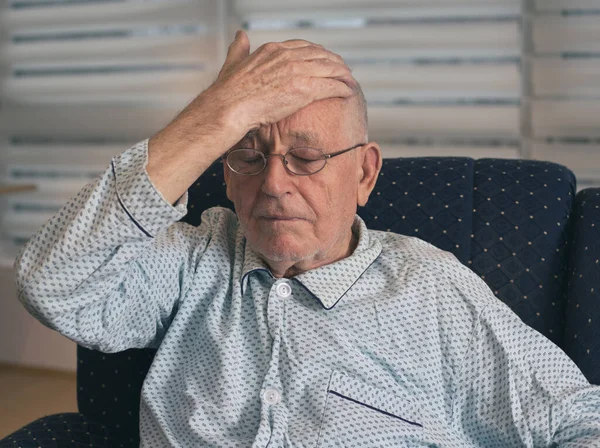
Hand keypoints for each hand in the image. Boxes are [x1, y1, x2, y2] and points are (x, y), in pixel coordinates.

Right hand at [209, 30, 355, 133]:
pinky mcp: (304, 89)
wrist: (230, 108)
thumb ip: (239, 48)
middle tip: (344, 70)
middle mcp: (287, 57)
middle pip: (321, 55)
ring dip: (343, 75)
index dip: (318, 52)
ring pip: (330, 69)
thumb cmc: (228, 92)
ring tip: (350, 80)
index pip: (303, 46)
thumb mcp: (233, 62)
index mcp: (273, 50)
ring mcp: (297, 72)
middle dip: (335, 62)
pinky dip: (343, 88)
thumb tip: (240, 35)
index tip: (325, 58)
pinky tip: (349, 91)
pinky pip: (331, 86)